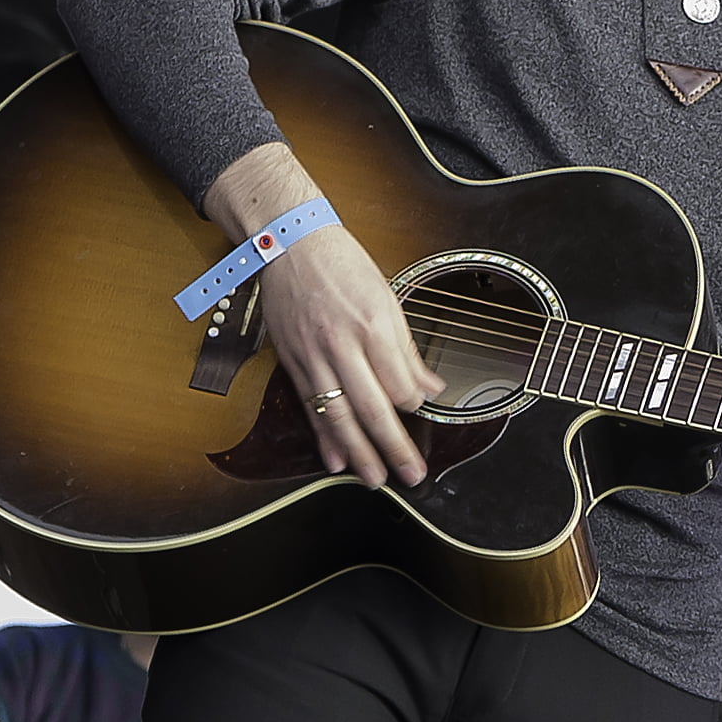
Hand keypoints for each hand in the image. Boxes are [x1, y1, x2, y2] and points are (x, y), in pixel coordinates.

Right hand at [209, 142, 445, 488]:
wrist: (289, 242)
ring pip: (338, 414)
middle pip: (371, 407)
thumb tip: (432, 388)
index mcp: (372, 325)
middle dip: (393, 447)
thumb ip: (407, 349)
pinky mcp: (293, 360)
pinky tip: (336, 459)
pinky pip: (310, 406)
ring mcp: (313, 355)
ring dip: (358, 452)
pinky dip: (324, 435)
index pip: (399, 382)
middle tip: (410, 475)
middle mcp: (341, 344)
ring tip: (374, 479)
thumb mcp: (386, 298)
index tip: (422, 413)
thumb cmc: (343, 264)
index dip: (414, 404)